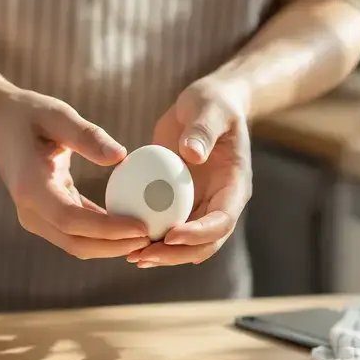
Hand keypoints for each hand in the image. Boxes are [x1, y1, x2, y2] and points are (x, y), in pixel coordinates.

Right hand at [0, 89, 150, 258]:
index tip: (142, 227)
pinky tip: (132, 226)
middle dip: (116, 247)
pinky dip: (104, 235)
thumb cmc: (29, 114)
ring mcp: (36, 218)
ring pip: (77, 245)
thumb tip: (121, 156)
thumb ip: (87, 135)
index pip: (72, 220)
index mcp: (30, 187)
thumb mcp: (57, 115)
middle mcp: (29, 211)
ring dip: (113, 246)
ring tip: (149, 236)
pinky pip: (77, 234)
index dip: (108, 229)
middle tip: (153, 238)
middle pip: (76, 243)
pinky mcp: (46, 217)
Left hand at [130, 81, 251, 267]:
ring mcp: (202, 206)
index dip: (199, 234)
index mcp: (235, 186)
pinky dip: (150, 238)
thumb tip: (192, 154)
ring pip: (186, 244)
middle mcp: (221, 203)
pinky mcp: (182, 203)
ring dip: (162, 254)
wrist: (206, 107)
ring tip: (132, 256)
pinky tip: (124, 240)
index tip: (170, 235)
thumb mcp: (209, 109)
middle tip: (143, 255)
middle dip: (176, 254)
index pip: (222, 220)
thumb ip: (202, 130)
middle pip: (204, 243)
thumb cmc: (212, 103)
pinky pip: (167, 227)